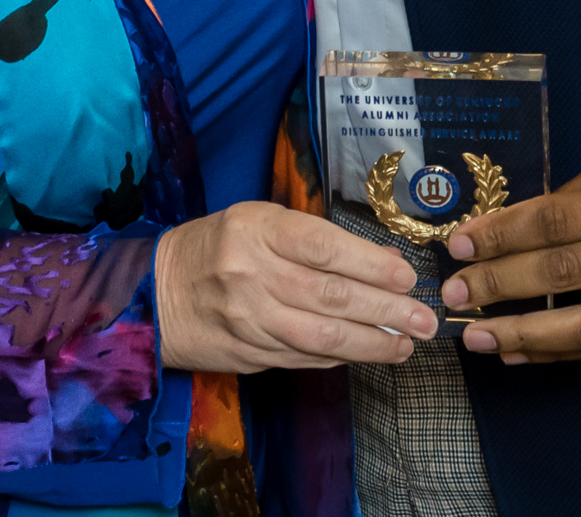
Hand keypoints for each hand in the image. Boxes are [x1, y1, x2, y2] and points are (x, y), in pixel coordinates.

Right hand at [154, 202, 437, 372]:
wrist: (155, 294)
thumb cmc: (215, 247)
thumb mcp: (255, 222)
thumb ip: (309, 239)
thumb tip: (377, 264)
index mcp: (255, 229)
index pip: (324, 247)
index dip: (371, 264)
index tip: (406, 277)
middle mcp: (251, 273)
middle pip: (330, 296)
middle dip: (386, 310)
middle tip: (425, 320)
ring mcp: (248, 319)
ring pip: (321, 336)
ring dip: (372, 343)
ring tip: (405, 344)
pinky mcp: (248, 354)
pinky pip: (304, 358)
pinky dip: (340, 357)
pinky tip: (367, 353)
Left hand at [439, 115, 580, 364]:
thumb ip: (575, 195)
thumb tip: (512, 229)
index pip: (559, 223)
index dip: (503, 237)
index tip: (459, 247)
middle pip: (569, 276)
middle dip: (503, 287)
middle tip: (455, 296)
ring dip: (531, 336)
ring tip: (482, 340)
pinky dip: (573, 351)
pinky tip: (531, 351)